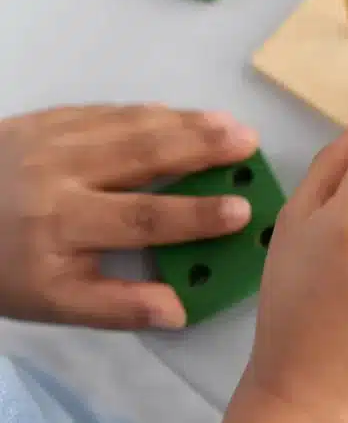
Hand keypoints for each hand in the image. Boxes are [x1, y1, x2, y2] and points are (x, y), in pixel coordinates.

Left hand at [0, 105, 257, 328]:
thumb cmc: (6, 268)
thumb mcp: (54, 302)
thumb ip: (116, 307)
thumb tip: (178, 311)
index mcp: (64, 226)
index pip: (141, 219)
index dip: (195, 215)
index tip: (241, 211)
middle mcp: (60, 175)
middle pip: (142, 156)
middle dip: (201, 147)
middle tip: (248, 142)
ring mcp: (52, 139)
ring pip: (128, 125)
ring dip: (185, 122)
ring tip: (231, 123)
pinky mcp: (45, 119)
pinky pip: (106, 111)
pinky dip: (148, 112)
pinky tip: (180, 114)